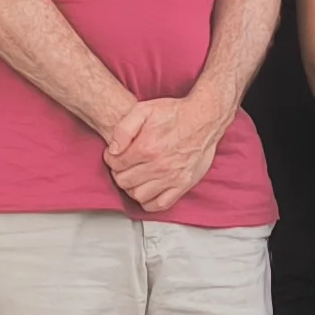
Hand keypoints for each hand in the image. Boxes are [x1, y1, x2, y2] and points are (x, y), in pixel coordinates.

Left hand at [102, 92, 226, 214]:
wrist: (204, 118)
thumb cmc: (175, 113)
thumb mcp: (144, 110)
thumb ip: (123, 129)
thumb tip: (113, 150)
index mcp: (147, 147)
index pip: (115, 164)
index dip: (111, 159)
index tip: (115, 156)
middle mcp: (159, 165)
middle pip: (124, 181)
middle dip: (119, 174)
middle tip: (123, 167)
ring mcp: (172, 177)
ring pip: (139, 195)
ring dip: (132, 188)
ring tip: (134, 178)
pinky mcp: (183, 185)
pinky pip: (160, 205)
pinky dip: (149, 202)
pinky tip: (147, 191)